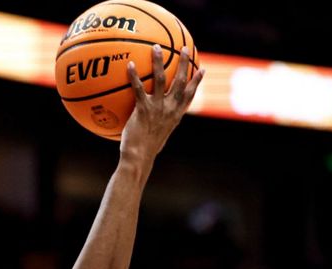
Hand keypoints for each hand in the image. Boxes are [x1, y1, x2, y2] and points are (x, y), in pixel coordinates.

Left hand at [120, 45, 203, 171]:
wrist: (139, 158)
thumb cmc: (146, 150)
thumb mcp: (159, 135)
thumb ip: (159, 123)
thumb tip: (154, 120)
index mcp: (176, 115)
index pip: (190, 95)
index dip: (197, 81)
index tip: (202, 69)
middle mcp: (170, 109)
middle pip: (181, 81)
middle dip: (184, 63)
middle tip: (184, 48)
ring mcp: (158, 108)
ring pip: (161, 79)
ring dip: (159, 61)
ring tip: (156, 47)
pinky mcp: (143, 109)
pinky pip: (139, 88)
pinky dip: (134, 76)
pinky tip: (129, 64)